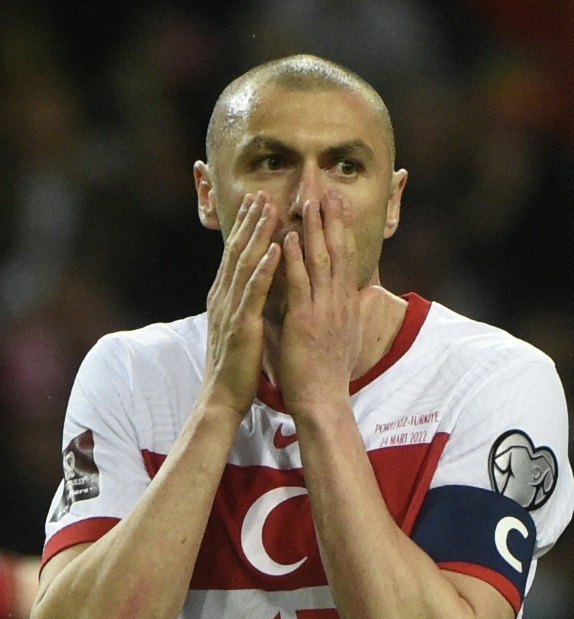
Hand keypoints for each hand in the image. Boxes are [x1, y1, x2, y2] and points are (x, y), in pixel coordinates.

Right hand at [203, 192, 281, 416]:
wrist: (223, 397)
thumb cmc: (238, 364)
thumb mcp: (242, 325)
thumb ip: (247, 302)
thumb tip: (258, 284)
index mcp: (226, 296)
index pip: (236, 254)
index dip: (247, 227)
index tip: (259, 202)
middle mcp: (223, 297)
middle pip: (237, 250)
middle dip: (250, 220)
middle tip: (263, 193)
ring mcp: (230, 309)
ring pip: (244, 263)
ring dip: (258, 234)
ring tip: (270, 209)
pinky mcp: (241, 325)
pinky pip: (254, 292)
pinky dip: (264, 268)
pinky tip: (276, 250)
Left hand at [278, 193, 364, 413]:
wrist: (324, 399)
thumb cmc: (330, 372)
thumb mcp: (349, 337)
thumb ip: (353, 312)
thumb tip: (366, 296)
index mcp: (348, 305)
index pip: (347, 259)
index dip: (343, 231)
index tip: (339, 206)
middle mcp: (340, 302)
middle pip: (338, 252)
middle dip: (333, 220)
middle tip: (328, 191)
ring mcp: (324, 310)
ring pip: (320, 261)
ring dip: (314, 230)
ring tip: (309, 202)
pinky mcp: (305, 320)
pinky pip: (299, 284)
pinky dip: (294, 259)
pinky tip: (289, 237)